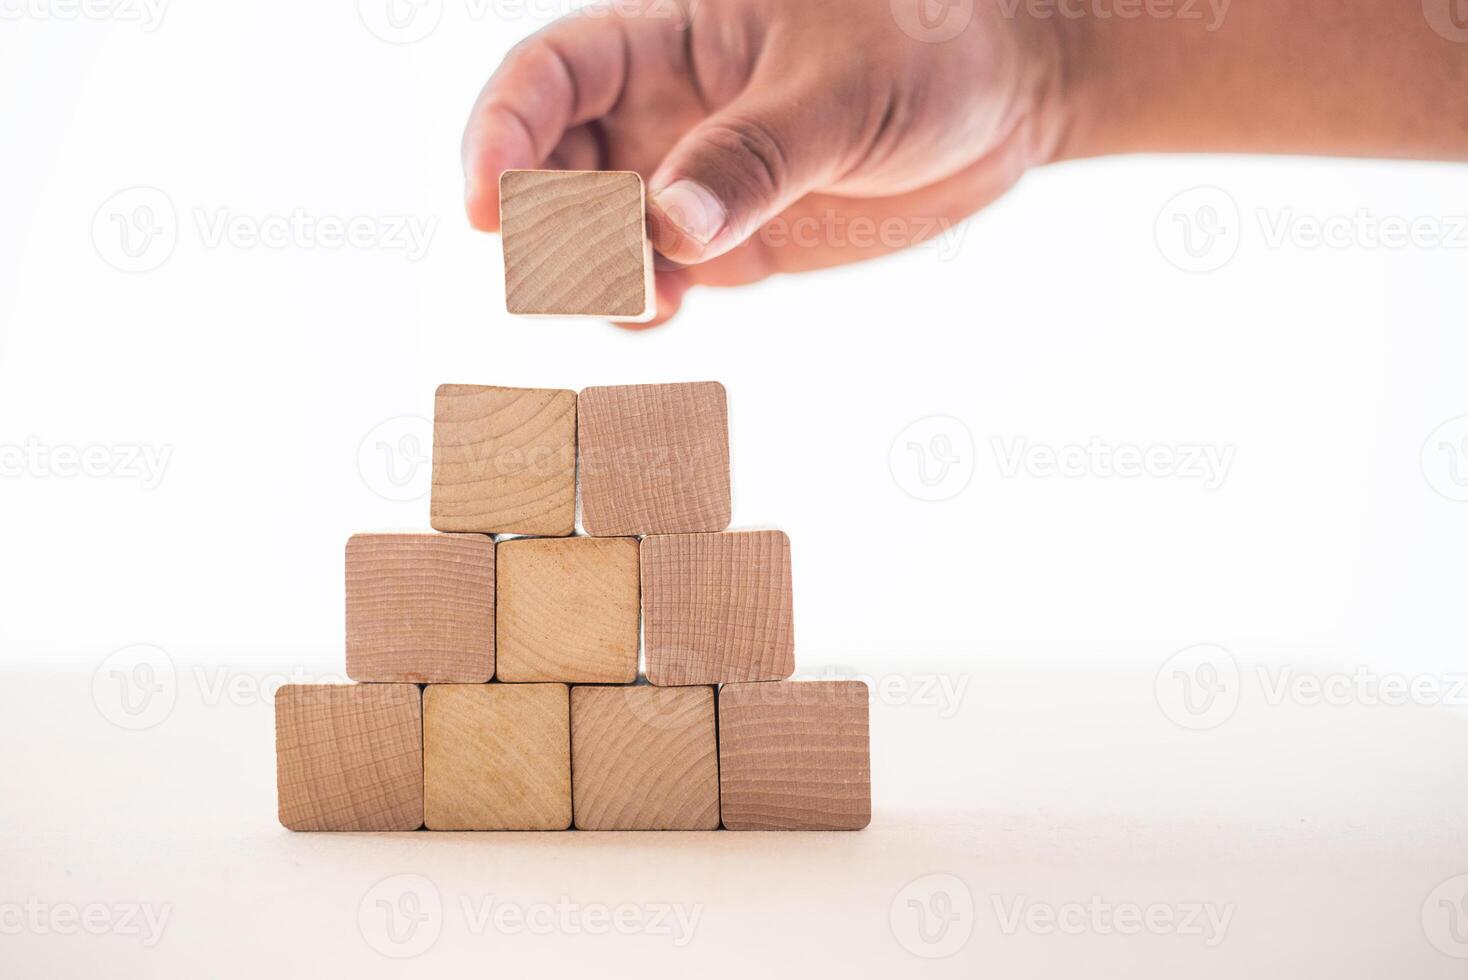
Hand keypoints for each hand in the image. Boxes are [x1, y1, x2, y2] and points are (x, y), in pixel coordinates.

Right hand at [463, 0, 1069, 325]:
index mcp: (670, 37)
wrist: (1005, 99)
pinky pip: (654, 278)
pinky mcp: (729, 239)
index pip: (550, 74)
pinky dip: (637, 304)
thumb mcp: (842, 93)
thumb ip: (753, 157)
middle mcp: (663, 109)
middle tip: (578, 270)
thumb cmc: (929, 50)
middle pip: (551, 162)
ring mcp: (691, 179)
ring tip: (644, 295)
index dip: (501, 134)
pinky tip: (658, 313)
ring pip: (593, 232)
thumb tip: (666, 229)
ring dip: (589, 274)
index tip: (488, 207)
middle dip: (542, 221)